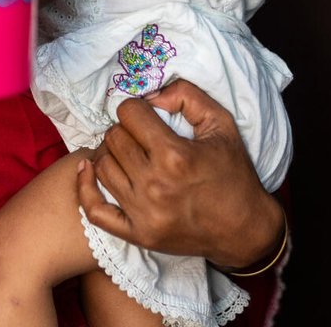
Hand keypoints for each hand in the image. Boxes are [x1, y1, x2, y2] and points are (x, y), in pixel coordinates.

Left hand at [76, 79, 283, 267]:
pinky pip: (94, 209)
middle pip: (113, 138)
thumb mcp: (221, 124)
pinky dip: (85, 187)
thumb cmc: (234, 173)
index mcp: (175, 156)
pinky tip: (87, 169)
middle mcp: (155, 184)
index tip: (147, 116)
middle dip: (125, 130)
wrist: (246, 230)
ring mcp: (143, 212)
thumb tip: (150, 95)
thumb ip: (187, 96)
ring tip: (127, 154)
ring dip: (111, 154)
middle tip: (140, 137)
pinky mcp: (137, 234)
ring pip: (101, 165)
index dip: (137, 109)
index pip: (128, 114)